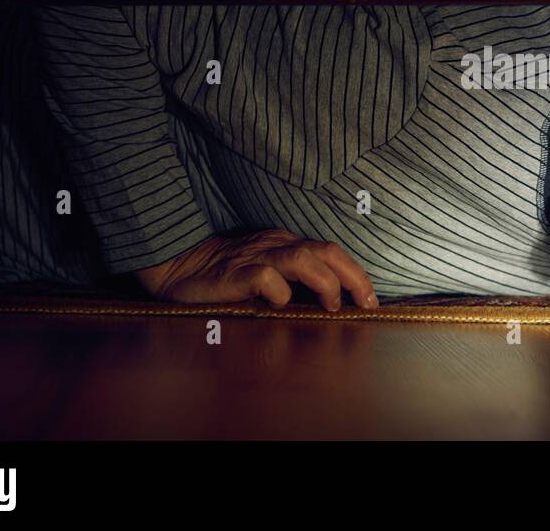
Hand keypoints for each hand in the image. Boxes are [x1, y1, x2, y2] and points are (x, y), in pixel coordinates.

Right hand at [134, 230, 377, 310]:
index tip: (371, 300)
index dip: (356, 274)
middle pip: (326, 250)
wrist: (178, 265)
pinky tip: (279, 305)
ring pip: (303, 258)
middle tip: (367, 302)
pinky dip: (279, 292)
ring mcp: (256, 256)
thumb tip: (331, 305)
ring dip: (325, 282)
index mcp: (287, 244)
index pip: (331, 252)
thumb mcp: (266, 274)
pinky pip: (266, 277)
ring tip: (333, 305)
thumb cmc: (226, 275)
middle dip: (354, 276)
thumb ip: (293, 282)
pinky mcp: (235, 272)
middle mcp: (276, 245)